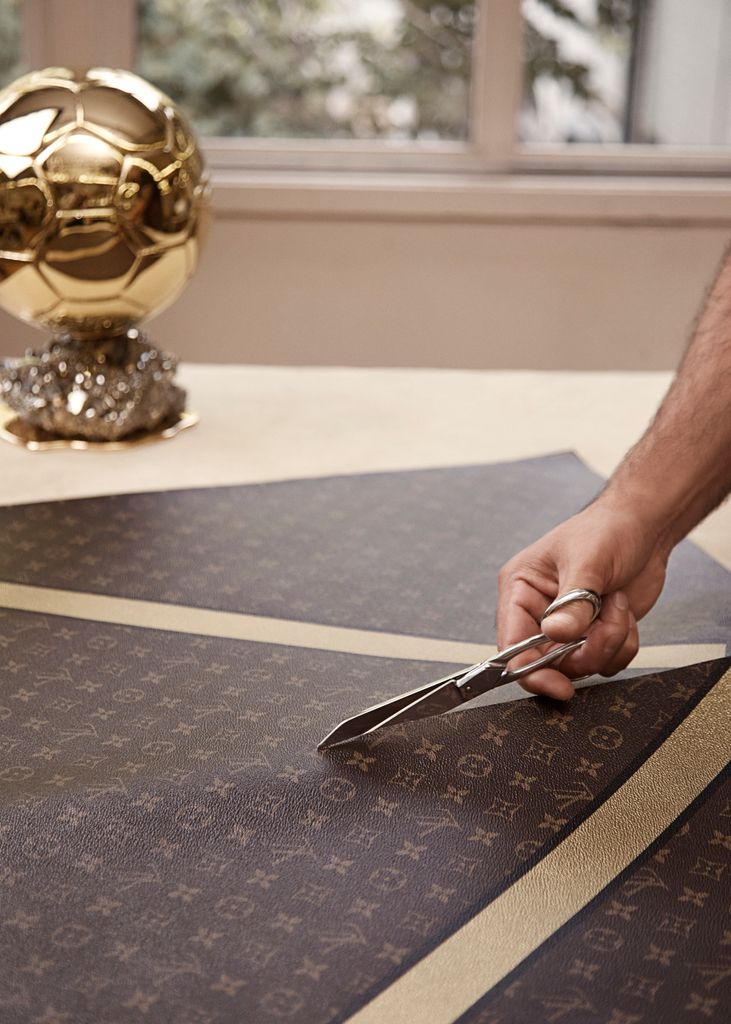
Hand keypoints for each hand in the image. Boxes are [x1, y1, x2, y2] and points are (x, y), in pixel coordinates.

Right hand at [496, 498, 669, 699]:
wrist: (646, 527)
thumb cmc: (608, 529)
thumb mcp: (588, 561)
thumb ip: (573, 602)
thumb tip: (556, 634)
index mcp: (520, 589)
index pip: (512, 644)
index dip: (530, 671)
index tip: (559, 686)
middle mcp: (538, 612)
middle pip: (547, 663)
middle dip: (584, 652)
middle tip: (605, 631)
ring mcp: (567, 626)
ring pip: (580, 665)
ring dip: (608, 642)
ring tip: (617, 606)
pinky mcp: (593, 634)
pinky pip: (606, 662)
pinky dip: (623, 643)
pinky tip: (624, 612)